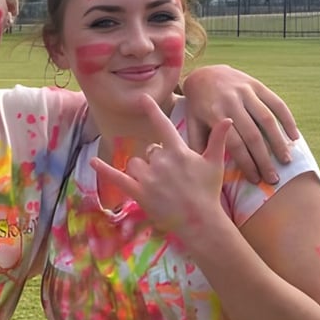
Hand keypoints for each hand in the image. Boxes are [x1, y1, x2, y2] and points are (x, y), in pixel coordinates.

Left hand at [90, 95, 232, 235]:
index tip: (142, 98)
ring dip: (142, 171)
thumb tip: (227, 119)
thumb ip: (217, 140)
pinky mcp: (139, 192)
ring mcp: (149, 177)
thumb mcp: (215, 164)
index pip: (163, 126)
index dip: (152, 111)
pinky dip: (104, 170)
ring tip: (159, 186)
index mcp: (178, 151)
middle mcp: (161, 161)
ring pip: (136, 164)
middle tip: (172, 179)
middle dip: (157, 161)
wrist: (200, 220)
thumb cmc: (208, 192)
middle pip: (149, 151)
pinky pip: (118, 178)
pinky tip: (92, 162)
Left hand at [181, 64, 298, 185]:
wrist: (203, 74)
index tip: (255, 179)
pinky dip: (288, 120)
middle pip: (253, 135)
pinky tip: (295, 137)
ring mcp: (246, 91)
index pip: (234, 143)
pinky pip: (276, 102)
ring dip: (278, 142)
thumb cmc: (198, 107)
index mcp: (214, 114)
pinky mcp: (257, 85)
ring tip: (286, 161)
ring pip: (267, 119)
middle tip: (273, 178)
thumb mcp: (193, 124)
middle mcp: (231, 101)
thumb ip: (199, 145)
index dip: (246, 163)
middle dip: (264, 159)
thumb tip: (205, 171)